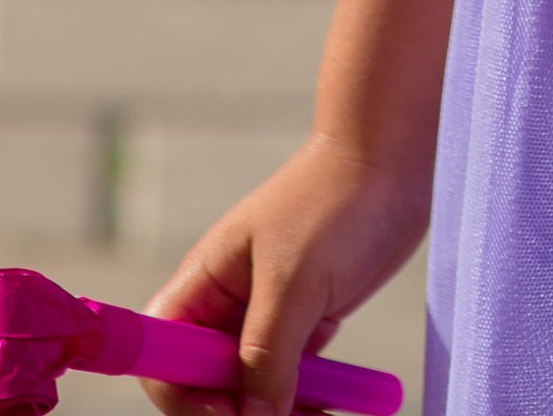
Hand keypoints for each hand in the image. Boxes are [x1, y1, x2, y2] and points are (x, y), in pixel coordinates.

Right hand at [140, 137, 427, 415]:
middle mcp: (228, 305)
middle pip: (207, 384)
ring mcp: (268, 315)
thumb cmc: (332, 203)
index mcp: (205, 282)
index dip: (183, 394)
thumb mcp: (293, 281)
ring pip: (254, 390)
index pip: (162, 357)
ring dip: (279, 414)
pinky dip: (307, 403)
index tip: (228, 405)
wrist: (389, 162)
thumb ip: (266, 354)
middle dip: (237, 412)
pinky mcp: (305, 322)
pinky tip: (333, 409)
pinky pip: (292, 381)